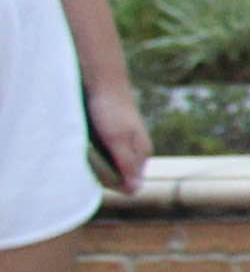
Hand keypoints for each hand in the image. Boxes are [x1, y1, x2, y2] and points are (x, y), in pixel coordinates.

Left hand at [85, 82, 148, 196]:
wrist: (102, 80)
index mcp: (143, 153)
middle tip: (87, 161)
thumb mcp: (117, 139)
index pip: (130, 185)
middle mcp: (136, 151)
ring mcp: (124, 144)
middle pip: (120, 178)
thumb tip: (136, 190)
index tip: (95, 174)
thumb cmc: (110, 109)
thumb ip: (127, 164)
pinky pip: (102, 156)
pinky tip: (84, 146)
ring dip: (95, 165)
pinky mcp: (112, 137)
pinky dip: (91, 155)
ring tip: (84, 151)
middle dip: (102, 175)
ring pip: (110, 167)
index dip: (111, 184)